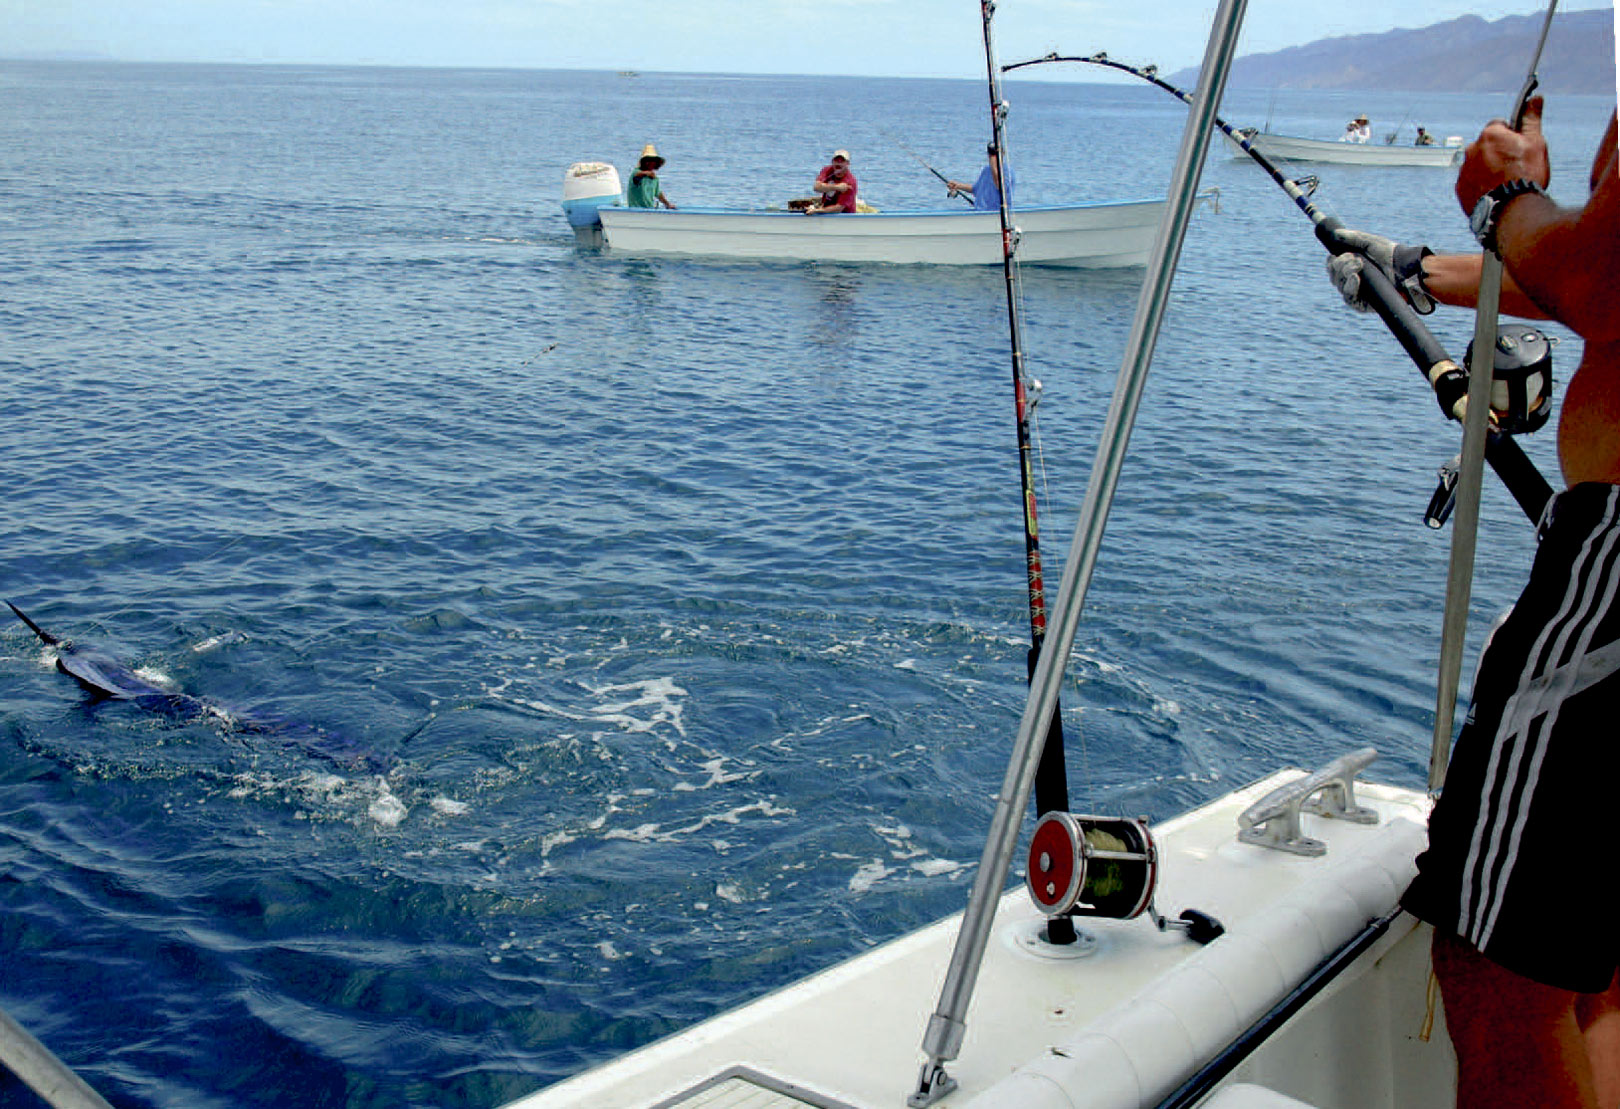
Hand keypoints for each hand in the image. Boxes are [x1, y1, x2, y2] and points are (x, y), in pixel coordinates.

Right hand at [1326, 228, 1435, 314]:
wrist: (1406, 269)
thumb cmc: (1391, 255)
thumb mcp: (1371, 242)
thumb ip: (1353, 237)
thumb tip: (1336, 233)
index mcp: (1351, 267)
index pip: (1333, 267)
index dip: (1332, 262)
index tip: (1334, 255)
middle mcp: (1351, 281)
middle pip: (1334, 276)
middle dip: (1340, 266)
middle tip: (1353, 258)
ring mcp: (1356, 293)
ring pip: (1339, 286)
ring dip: (1345, 273)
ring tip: (1359, 264)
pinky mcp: (1362, 304)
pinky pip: (1349, 298)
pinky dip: (1350, 287)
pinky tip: (1355, 277)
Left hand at [1456, 95, 1550, 213]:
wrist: (1510, 210)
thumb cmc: (1525, 174)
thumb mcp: (1535, 143)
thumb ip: (1532, 120)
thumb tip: (1535, 98)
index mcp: (1489, 134)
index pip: (1499, 126)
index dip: (1511, 135)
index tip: (1518, 147)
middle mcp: (1471, 149)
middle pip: (1487, 145)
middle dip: (1498, 152)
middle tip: (1514, 167)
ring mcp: (1463, 170)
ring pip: (1478, 163)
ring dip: (1488, 168)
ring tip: (1504, 182)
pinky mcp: (1460, 188)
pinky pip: (1471, 181)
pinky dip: (1480, 184)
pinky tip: (1494, 192)